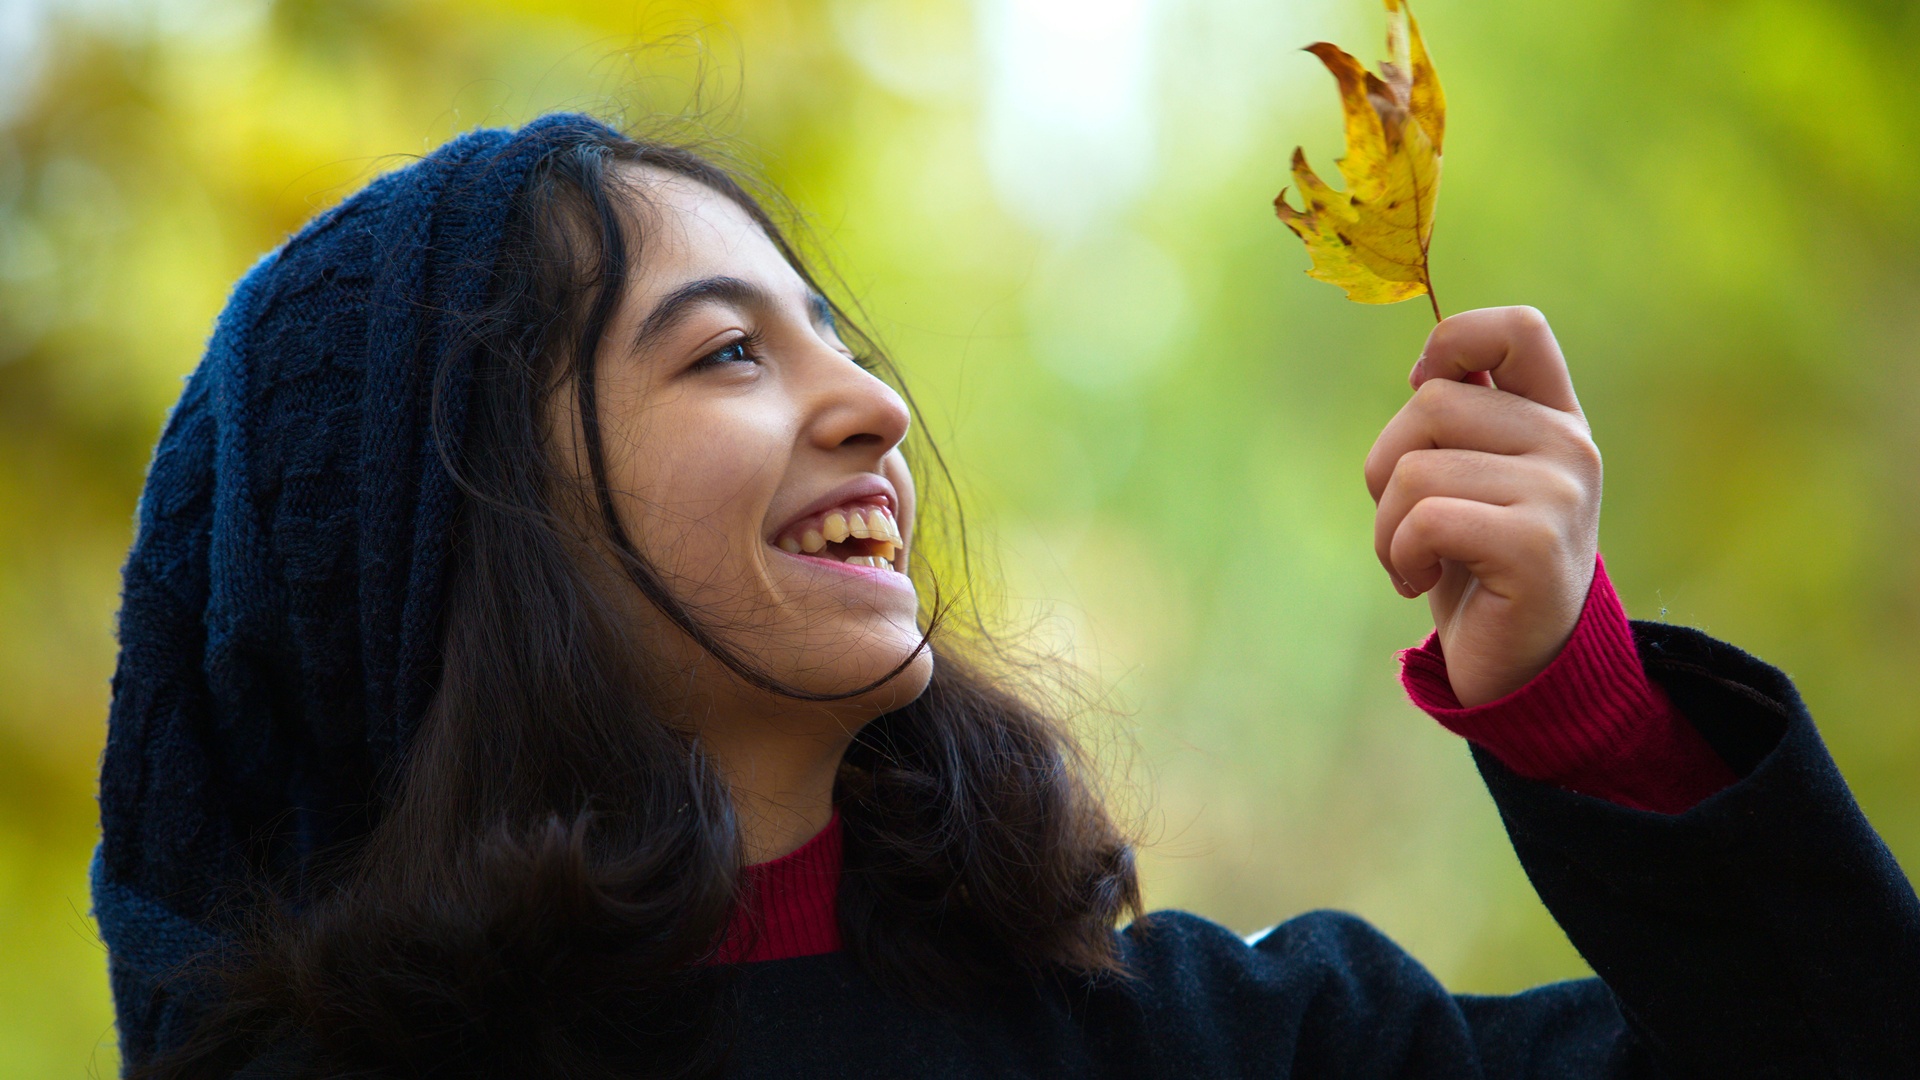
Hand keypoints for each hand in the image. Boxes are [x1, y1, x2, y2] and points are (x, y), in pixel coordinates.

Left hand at [1364, 307, 1601, 706]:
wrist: (1520, 666)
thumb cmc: (1478, 564)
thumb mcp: (1471, 479)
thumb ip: (1462, 420)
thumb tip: (1424, 365)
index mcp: (1555, 418)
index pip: (1516, 330)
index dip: (1453, 343)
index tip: (1419, 396)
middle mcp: (1569, 446)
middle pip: (1428, 402)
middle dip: (1385, 466)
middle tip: (1404, 522)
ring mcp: (1559, 494)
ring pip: (1415, 470)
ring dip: (1387, 527)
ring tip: (1416, 560)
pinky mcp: (1535, 547)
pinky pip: (1424, 520)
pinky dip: (1399, 556)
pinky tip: (1419, 582)